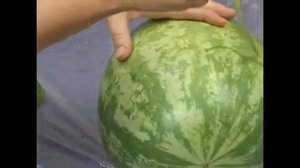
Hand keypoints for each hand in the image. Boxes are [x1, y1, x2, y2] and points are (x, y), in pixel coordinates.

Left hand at [107, 0, 235, 60]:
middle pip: (196, 5)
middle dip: (214, 9)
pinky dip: (198, 5)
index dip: (205, 16)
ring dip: (210, 6)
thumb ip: (121, 37)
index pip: (188, 12)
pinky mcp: (164, 2)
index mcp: (161, 6)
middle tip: (232, 16)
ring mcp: (168, 0)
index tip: (222, 21)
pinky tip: (206, 7)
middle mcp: (168, 2)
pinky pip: (186, 3)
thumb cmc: (113, 3)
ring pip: (194, 1)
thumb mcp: (116, 21)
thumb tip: (122, 58)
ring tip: (227, 11)